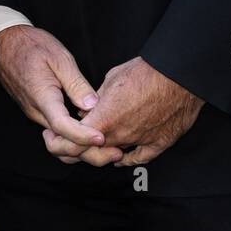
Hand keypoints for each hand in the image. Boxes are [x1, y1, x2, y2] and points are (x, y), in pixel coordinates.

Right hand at [0, 25, 117, 160]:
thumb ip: (75, 83)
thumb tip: (92, 105)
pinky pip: (57, 132)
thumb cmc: (30, 46)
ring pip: (60, 141)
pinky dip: (75, 138)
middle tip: (115, 152)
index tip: (102, 138)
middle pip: (62, 142)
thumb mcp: (58, 57)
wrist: (3, 46)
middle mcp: (37, 112)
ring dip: (83, 148)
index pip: (62, 126)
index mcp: (42, 97)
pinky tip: (92, 133)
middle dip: (88, 151)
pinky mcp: (39, 113)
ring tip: (109, 146)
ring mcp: (37, 114)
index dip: (82, 136)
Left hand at [44, 56, 203, 166]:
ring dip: (99, 151)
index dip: (57, 144)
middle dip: (74, 149)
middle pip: (89, 154)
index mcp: (103, 121)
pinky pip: (138, 157)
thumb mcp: (111, 79)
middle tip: (66, 141)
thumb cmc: (145, 73)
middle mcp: (119, 137)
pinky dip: (126, 157)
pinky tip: (119, 156)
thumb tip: (86, 109)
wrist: (178, 76)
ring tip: (91, 143)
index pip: (71, 144)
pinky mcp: (159, 144)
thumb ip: (95, 99)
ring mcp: (139, 142)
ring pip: (112, 156)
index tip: (51, 137)